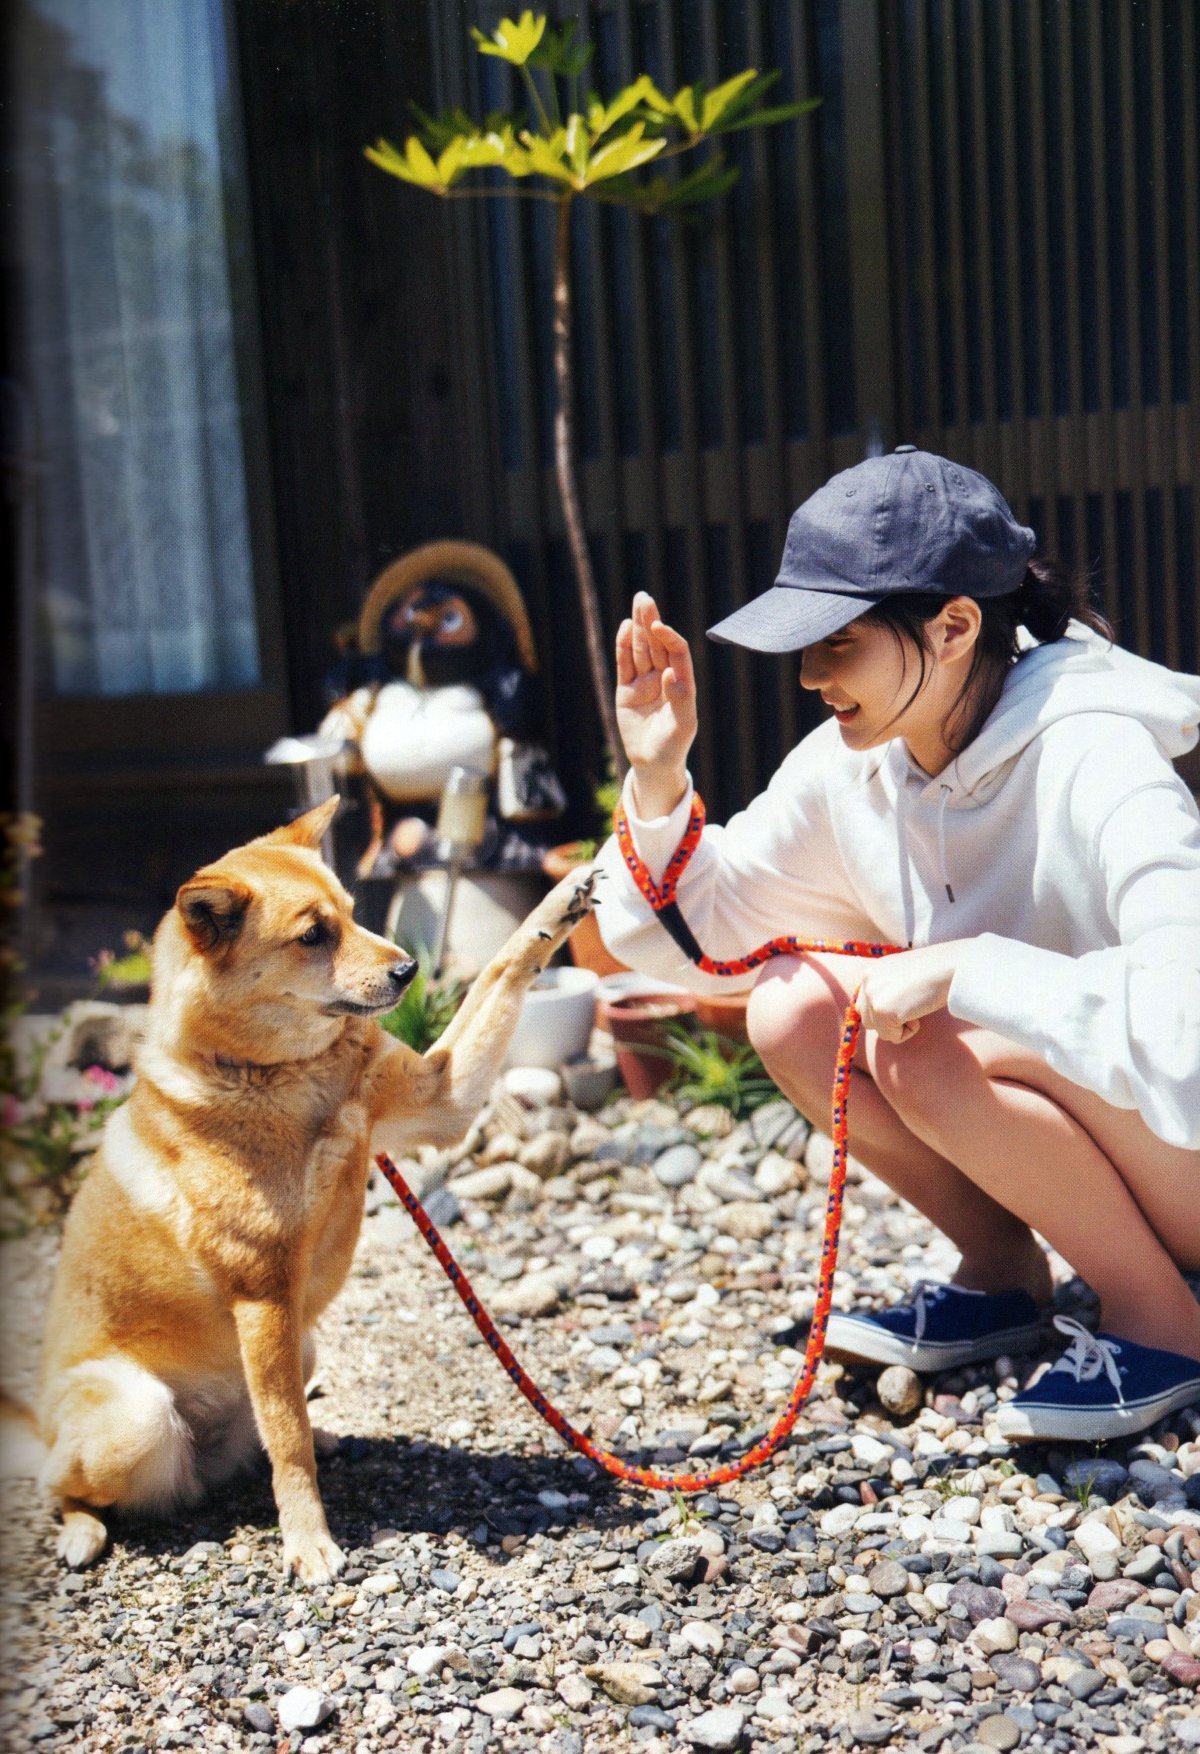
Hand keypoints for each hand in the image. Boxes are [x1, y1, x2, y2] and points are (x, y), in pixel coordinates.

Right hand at [615, 593, 697, 810]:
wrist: (653, 764)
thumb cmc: (673, 746)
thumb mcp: (682, 725)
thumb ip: (680, 699)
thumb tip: (670, 674)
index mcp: (682, 683)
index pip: (677, 652)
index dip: (669, 637)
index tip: (659, 627)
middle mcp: (664, 678)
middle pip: (657, 644)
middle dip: (651, 620)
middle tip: (644, 597)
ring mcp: (644, 683)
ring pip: (640, 650)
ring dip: (638, 627)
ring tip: (636, 604)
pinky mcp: (626, 690)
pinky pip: (624, 664)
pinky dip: (623, 647)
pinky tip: (624, 628)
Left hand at [853, 942, 965, 1043]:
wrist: (952, 967)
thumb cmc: (938, 971)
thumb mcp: (905, 976)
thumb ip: (889, 990)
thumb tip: (886, 1013)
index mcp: (873, 971)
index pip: (865, 1002)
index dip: (886, 1010)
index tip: (907, 1003)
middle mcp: (868, 981)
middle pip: (867, 1017)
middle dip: (888, 1021)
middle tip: (912, 1009)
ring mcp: (873, 996)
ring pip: (876, 1028)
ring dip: (896, 1027)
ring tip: (916, 1012)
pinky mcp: (883, 1011)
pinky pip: (890, 1036)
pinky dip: (907, 1033)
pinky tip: (919, 1016)